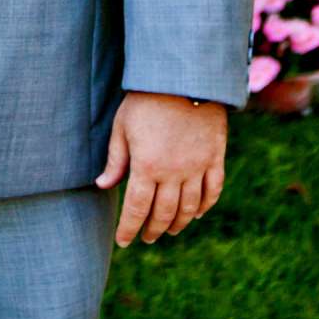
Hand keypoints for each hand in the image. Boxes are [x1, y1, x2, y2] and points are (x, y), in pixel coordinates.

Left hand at [96, 92, 225, 246]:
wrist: (184, 77)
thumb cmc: (146, 99)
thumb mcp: (122, 126)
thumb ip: (115, 160)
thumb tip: (102, 186)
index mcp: (146, 166)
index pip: (136, 209)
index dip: (129, 228)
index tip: (124, 241)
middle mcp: (173, 173)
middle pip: (163, 213)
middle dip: (153, 229)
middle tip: (146, 237)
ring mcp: (197, 167)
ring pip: (189, 207)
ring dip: (179, 223)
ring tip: (170, 230)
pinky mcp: (215, 157)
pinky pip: (213, 190)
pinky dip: (205, 206)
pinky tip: (197, 214)